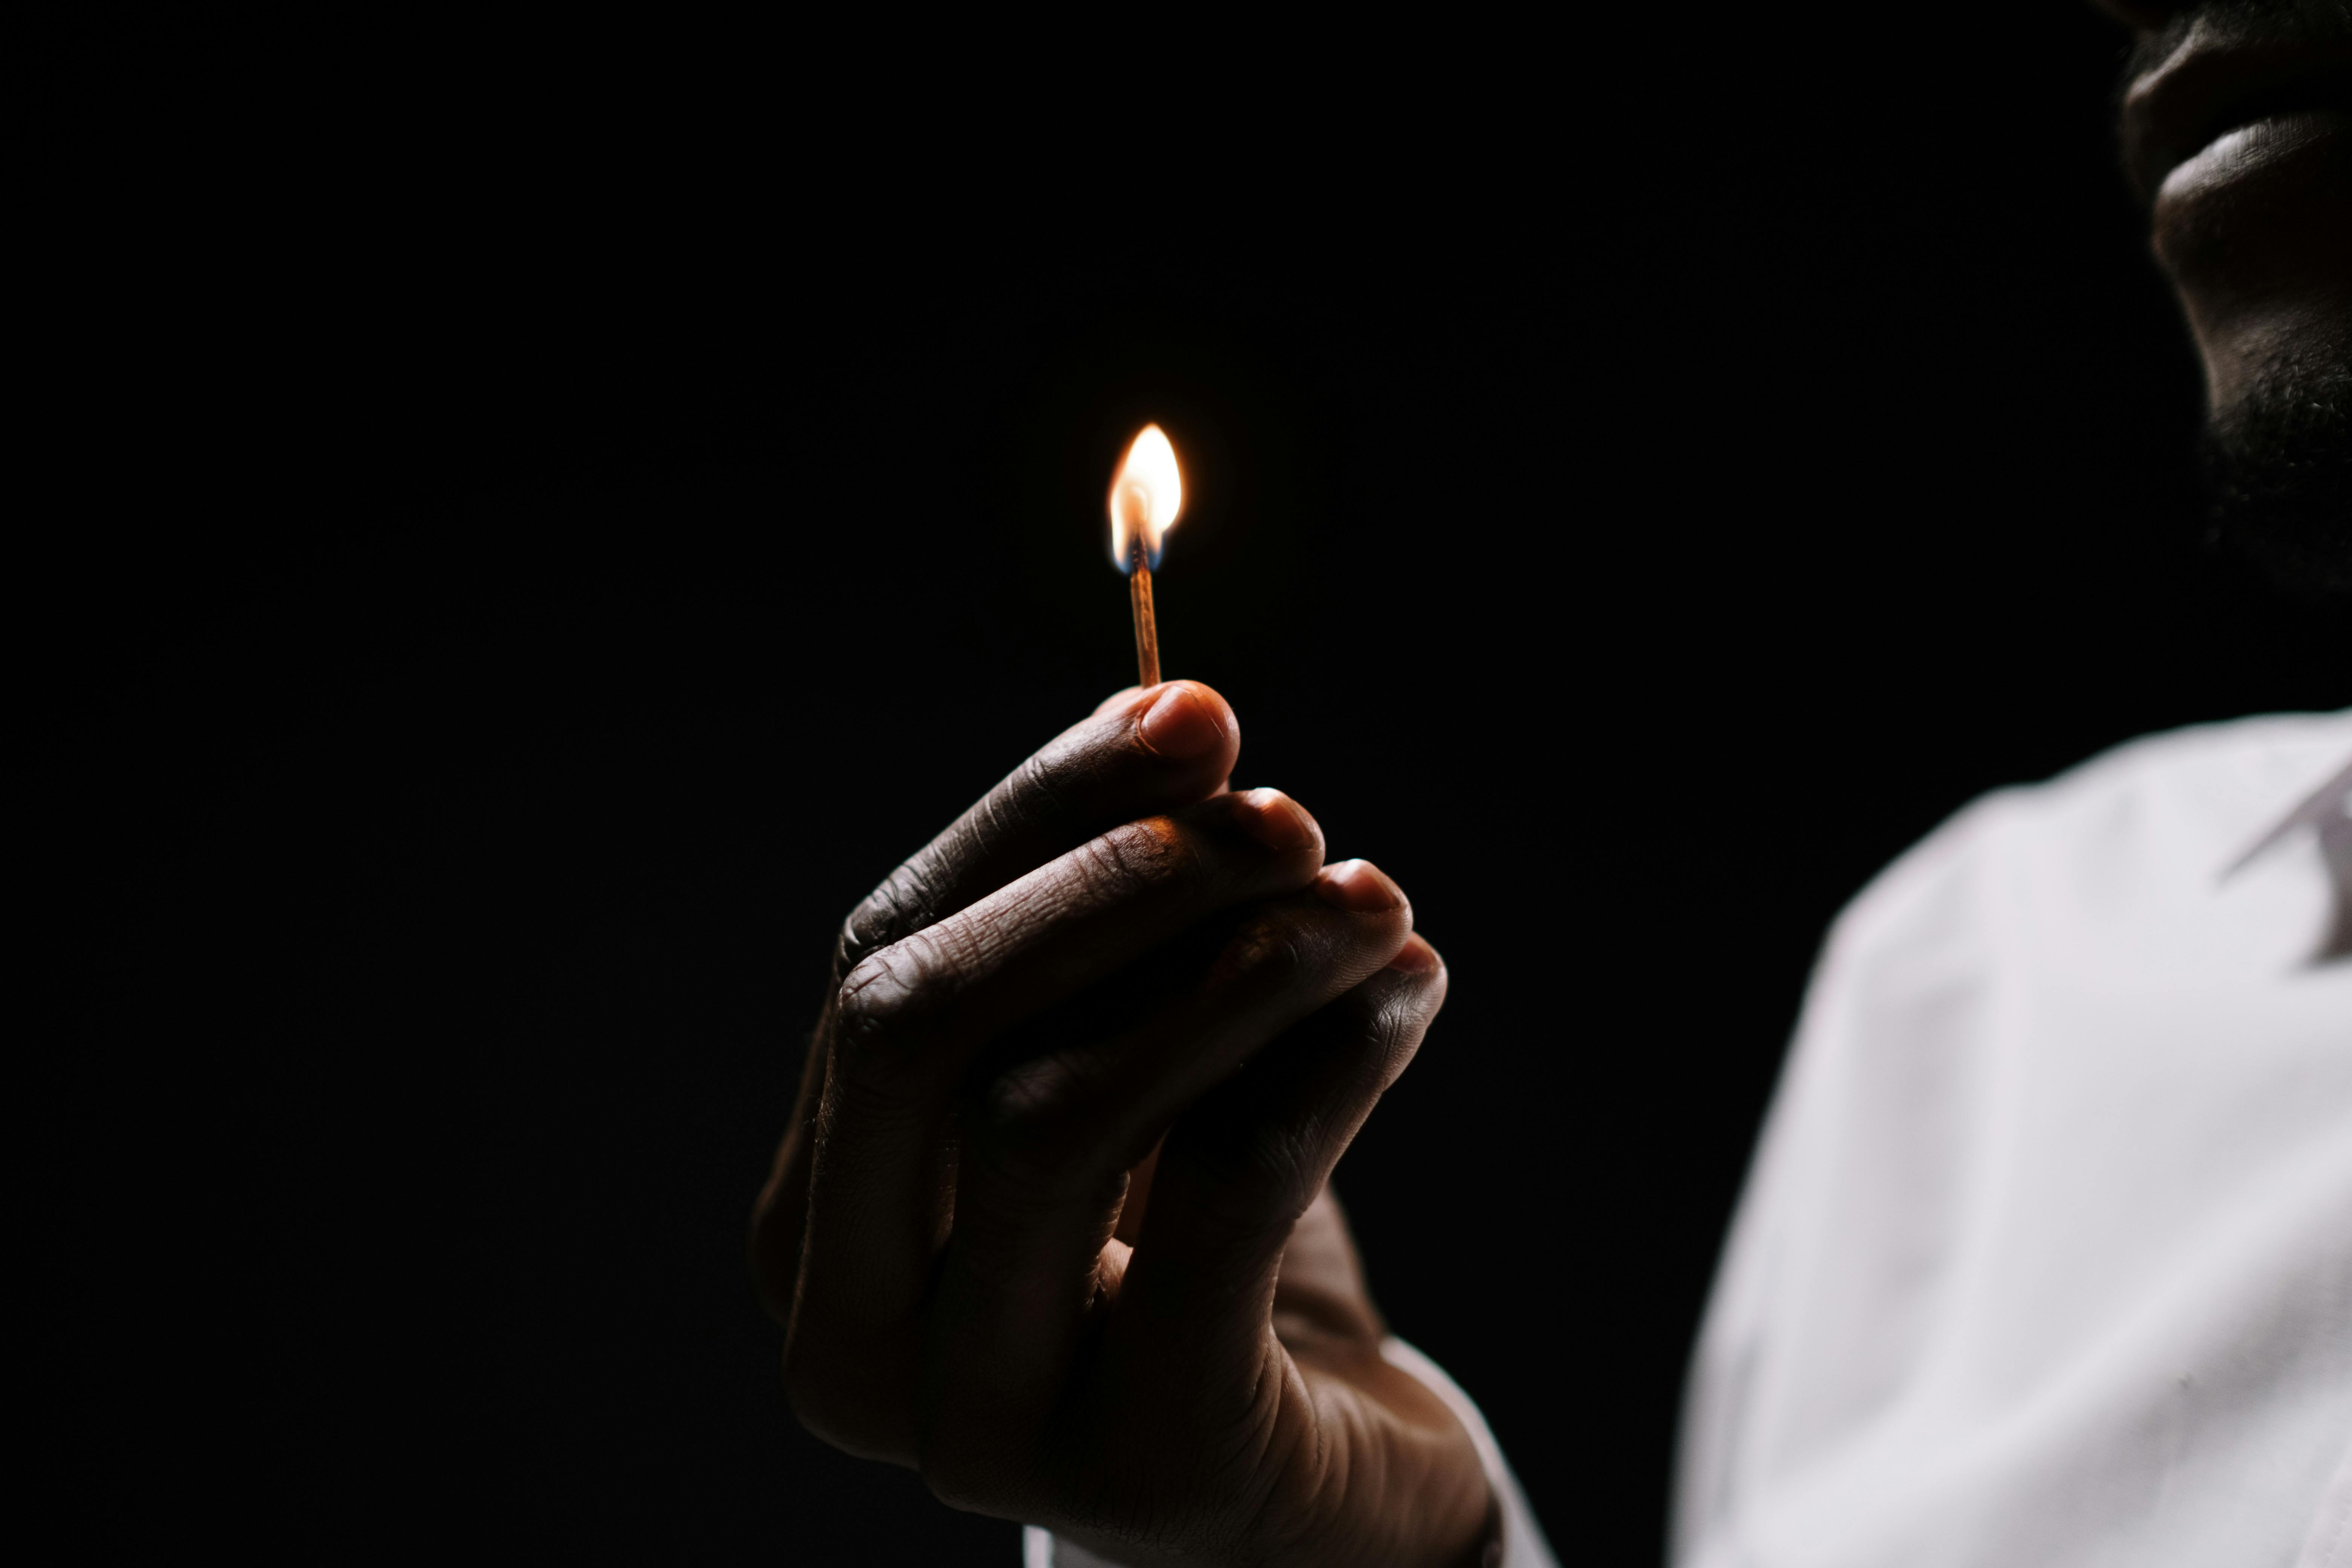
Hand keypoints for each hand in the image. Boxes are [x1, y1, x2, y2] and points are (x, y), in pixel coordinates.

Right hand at [750, 682, 1490, 1566]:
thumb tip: (1178, 712)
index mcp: (812, 1219)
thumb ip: (1112, 935)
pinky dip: (1322, 1066)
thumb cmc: (1197, 1265)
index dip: (1033, 815)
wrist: (1315, 1497)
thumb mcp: (1129, 1084)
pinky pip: (1217, 1208)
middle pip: (920, 1030)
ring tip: (1371, 899)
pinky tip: (1405, 996)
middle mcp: (849, 1335)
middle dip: (1109, 883)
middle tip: (1283, 812)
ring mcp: (974, 1426)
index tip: (1191, 711)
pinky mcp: (1137, 1470)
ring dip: (1238, 965)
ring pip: (1055, 1115)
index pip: (880, 961)